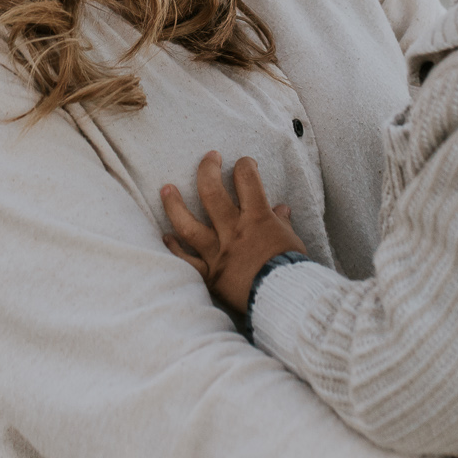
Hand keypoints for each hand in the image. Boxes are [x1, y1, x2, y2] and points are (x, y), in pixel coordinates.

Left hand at [160, 150, 306, 313]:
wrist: (284, 299)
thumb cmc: (291, 269)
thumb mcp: (292, 240)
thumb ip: (282, 223)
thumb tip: (282, 209)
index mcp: (257, 219)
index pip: (247, 179)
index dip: (245, 165)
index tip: (245, 163)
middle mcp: (233, 231)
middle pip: (212, 193)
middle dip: (207, 170)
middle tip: (208, 157)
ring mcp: (218, 253)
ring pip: (188, 225)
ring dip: (174, 205)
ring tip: (166, 188)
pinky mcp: (211, 275)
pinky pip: (187, 261)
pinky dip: (174, 249)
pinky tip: (165, 237)